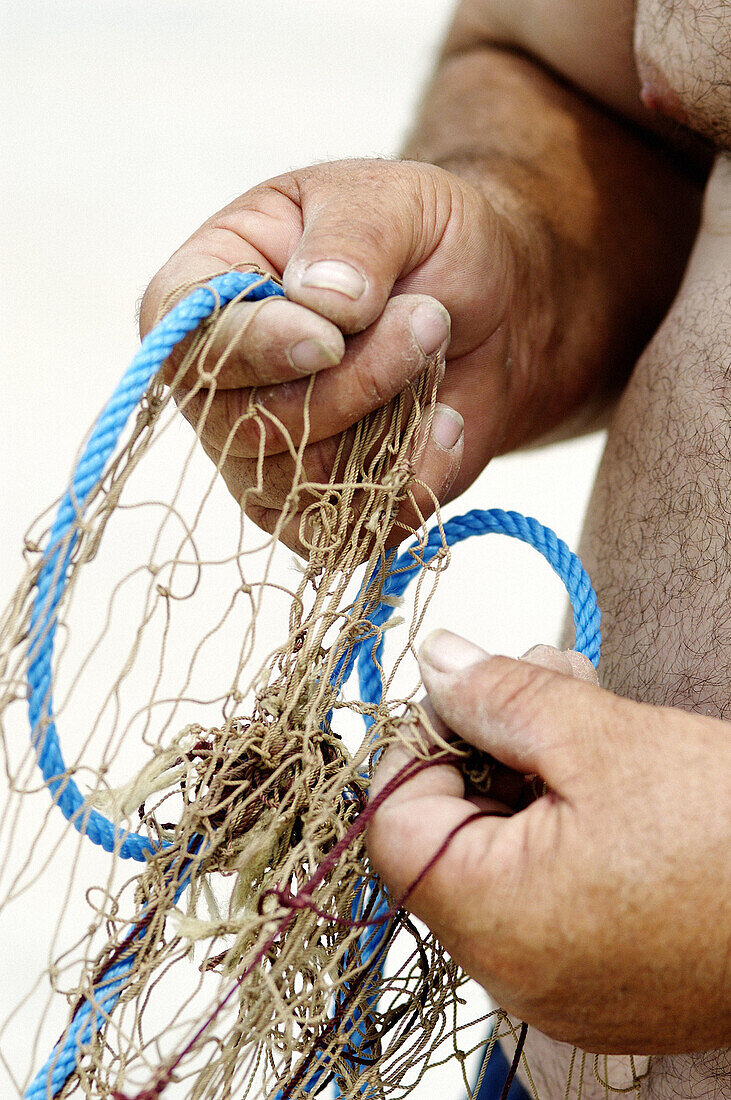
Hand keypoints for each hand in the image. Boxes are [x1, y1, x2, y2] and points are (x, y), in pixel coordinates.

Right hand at [139, 158, 535, 550]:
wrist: (487, 313)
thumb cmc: (422, 244)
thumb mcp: (398, 201)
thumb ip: (353, 238)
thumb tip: (323, 302)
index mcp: (206, 294)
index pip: (187, 345)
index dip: (256, 349)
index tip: (332, 335)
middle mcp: (220, 389)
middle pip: (250, 426)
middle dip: (356, 381)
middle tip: (428, 319)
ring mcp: (264, 458)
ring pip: (308, 482)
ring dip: (393, 424)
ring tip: (437, 357)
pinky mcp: (320, 511)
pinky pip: (353, 530)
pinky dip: (414, 482)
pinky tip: (446, 424)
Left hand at [367, 633, 730, 1053]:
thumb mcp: (604, 738)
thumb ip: (500, 695)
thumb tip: (438, 664)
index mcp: (498, 922)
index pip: (395, 822)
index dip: (421, 743)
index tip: (467, 697)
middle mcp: (515, 974)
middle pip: (449, 838)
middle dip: (487, 745)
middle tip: (540, 686)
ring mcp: (561, 987)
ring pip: (501, 861)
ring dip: (528, 776)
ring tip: (585, 714)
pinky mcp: (604, 983)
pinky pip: (546, 896)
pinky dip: (559, 829)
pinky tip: (607, 775)